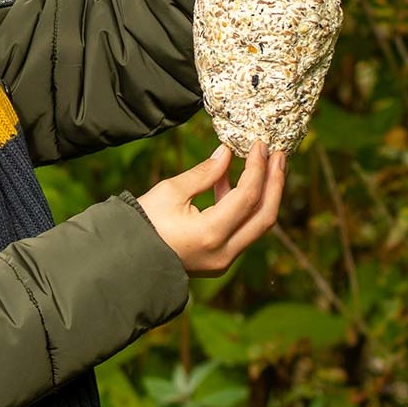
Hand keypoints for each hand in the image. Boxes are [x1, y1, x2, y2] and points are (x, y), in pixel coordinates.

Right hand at [136, 142, 285, 276]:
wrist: (129, 257)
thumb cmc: (143, 222)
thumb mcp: (170, 191)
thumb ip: (203, 173)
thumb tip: (227, 153)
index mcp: (210, 233)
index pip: (247, 197)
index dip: (257, 168)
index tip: (259, 146)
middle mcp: (224, 252)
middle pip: (265, 216)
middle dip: (274, 183)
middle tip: (278, 155)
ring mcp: (225, 260)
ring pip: (257, 225)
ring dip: (264, 194)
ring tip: (264, 165)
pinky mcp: (221, 260)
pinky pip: (242, 230)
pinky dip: (244, 207)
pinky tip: (233, 182)